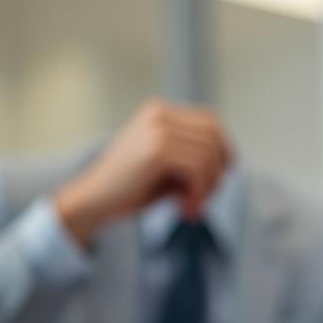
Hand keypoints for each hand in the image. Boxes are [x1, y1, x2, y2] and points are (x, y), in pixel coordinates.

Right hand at [54, 99, 232, 246]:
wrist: (91, 202)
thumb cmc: (130, 188)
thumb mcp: (167, 166)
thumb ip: (193, 157)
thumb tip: (230, 161)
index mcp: (160, 112)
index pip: (211, 122)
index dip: (224, 150)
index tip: (219, 179)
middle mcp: (159, 114)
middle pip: (214, 138)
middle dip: (217, 172)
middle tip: (203, 199)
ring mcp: (157, 129)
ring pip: (209, 157)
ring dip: (207, 189)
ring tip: (190, 208)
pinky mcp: (157, 150)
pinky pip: (198, 170)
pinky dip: (199, 194)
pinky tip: (184, 210)